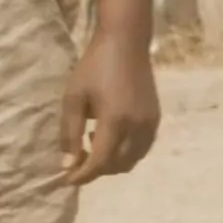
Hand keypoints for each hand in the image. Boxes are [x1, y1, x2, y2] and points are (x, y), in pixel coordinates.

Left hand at [60, 36, 160, 185]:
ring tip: (94, 146)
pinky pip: (142, 148)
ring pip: (132, 160)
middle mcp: (137, 127)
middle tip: (77, 160)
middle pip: (117, 166)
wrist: (126, 43)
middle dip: (95, 170)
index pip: (99, 162)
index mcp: (115, 121)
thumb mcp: (73, 98)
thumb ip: (70, 133)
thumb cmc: (94, 67)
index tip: (67, 179)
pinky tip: (112, 137)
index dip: (82, 176)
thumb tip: (68, 164)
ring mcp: (150, 123)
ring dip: (111, 162)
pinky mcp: (156, 118)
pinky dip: (126, 153)